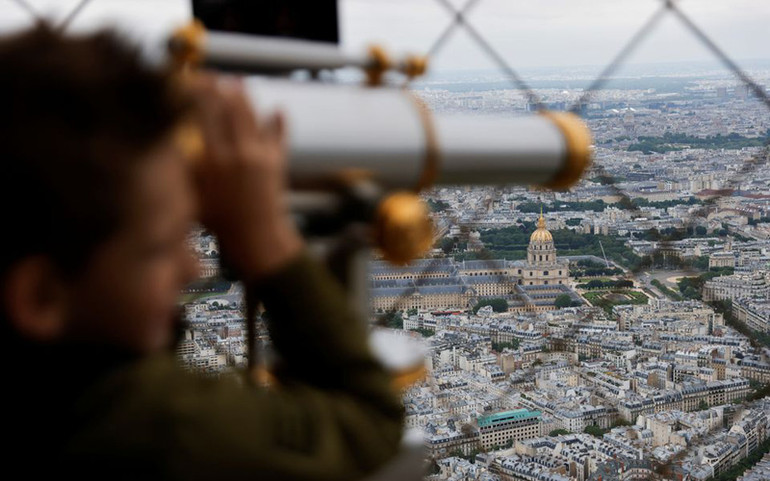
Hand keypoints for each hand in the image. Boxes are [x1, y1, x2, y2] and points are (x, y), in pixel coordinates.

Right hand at [186, 74, 303, 280]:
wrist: (258, 239)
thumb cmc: (221, 223)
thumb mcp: (193, 197)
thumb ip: (184, 169)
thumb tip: (172, 144)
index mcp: (215, 160)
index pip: (204, 114)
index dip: (197, 93)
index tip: (189, 82)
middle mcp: (239, 152)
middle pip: (230, 108)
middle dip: (219, 88)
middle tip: (211, 78)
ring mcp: (261, 155)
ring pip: (253, 115)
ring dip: (244, 97)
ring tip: (236, 83)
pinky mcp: (277, 161)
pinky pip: (279, 135)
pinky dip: (277, 121)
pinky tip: (277, 109)